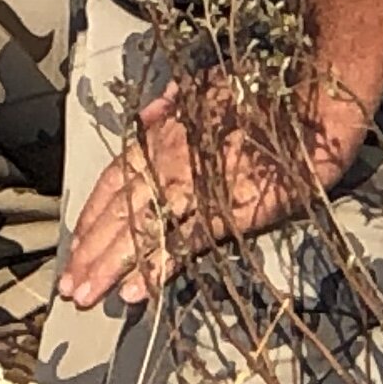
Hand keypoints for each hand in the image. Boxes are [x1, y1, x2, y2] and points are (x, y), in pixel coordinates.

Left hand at [55, 75, 332, 311]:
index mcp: (164, 135)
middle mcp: (169, 161)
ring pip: (139, 231)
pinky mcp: (225, 212)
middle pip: (117, 213)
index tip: (76, 243)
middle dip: (89, 251)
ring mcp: (194, 187)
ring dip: (108, 266)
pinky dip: (155, 269)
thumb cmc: (269, 94)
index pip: (114, 179)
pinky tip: (133, 292)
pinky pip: (181, 245)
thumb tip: (160, 105)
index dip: (92, 213)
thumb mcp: (214, 87)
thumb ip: (181, 103)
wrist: (312, 102)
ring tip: (86, 296)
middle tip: (70, 286)